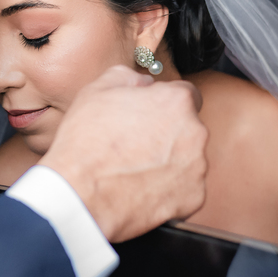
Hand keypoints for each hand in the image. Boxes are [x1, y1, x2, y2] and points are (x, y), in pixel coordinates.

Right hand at [39, 65, 207, 242]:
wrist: (81, 195)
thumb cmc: (86, 144)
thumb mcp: (96, 91)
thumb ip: (128, 77)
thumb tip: (142, 82)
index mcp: (176, 102)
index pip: (185, 94)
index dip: (163, 104)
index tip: (149, 115)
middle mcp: (195, 133)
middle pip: (187, 128)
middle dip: (167, 134)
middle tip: (135, 143)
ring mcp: (196, 168)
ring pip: (187, 160)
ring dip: (168, 162)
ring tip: (135, 168)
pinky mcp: (193, 198)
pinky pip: (184, 189)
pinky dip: (168, 190)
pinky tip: (141, 187)